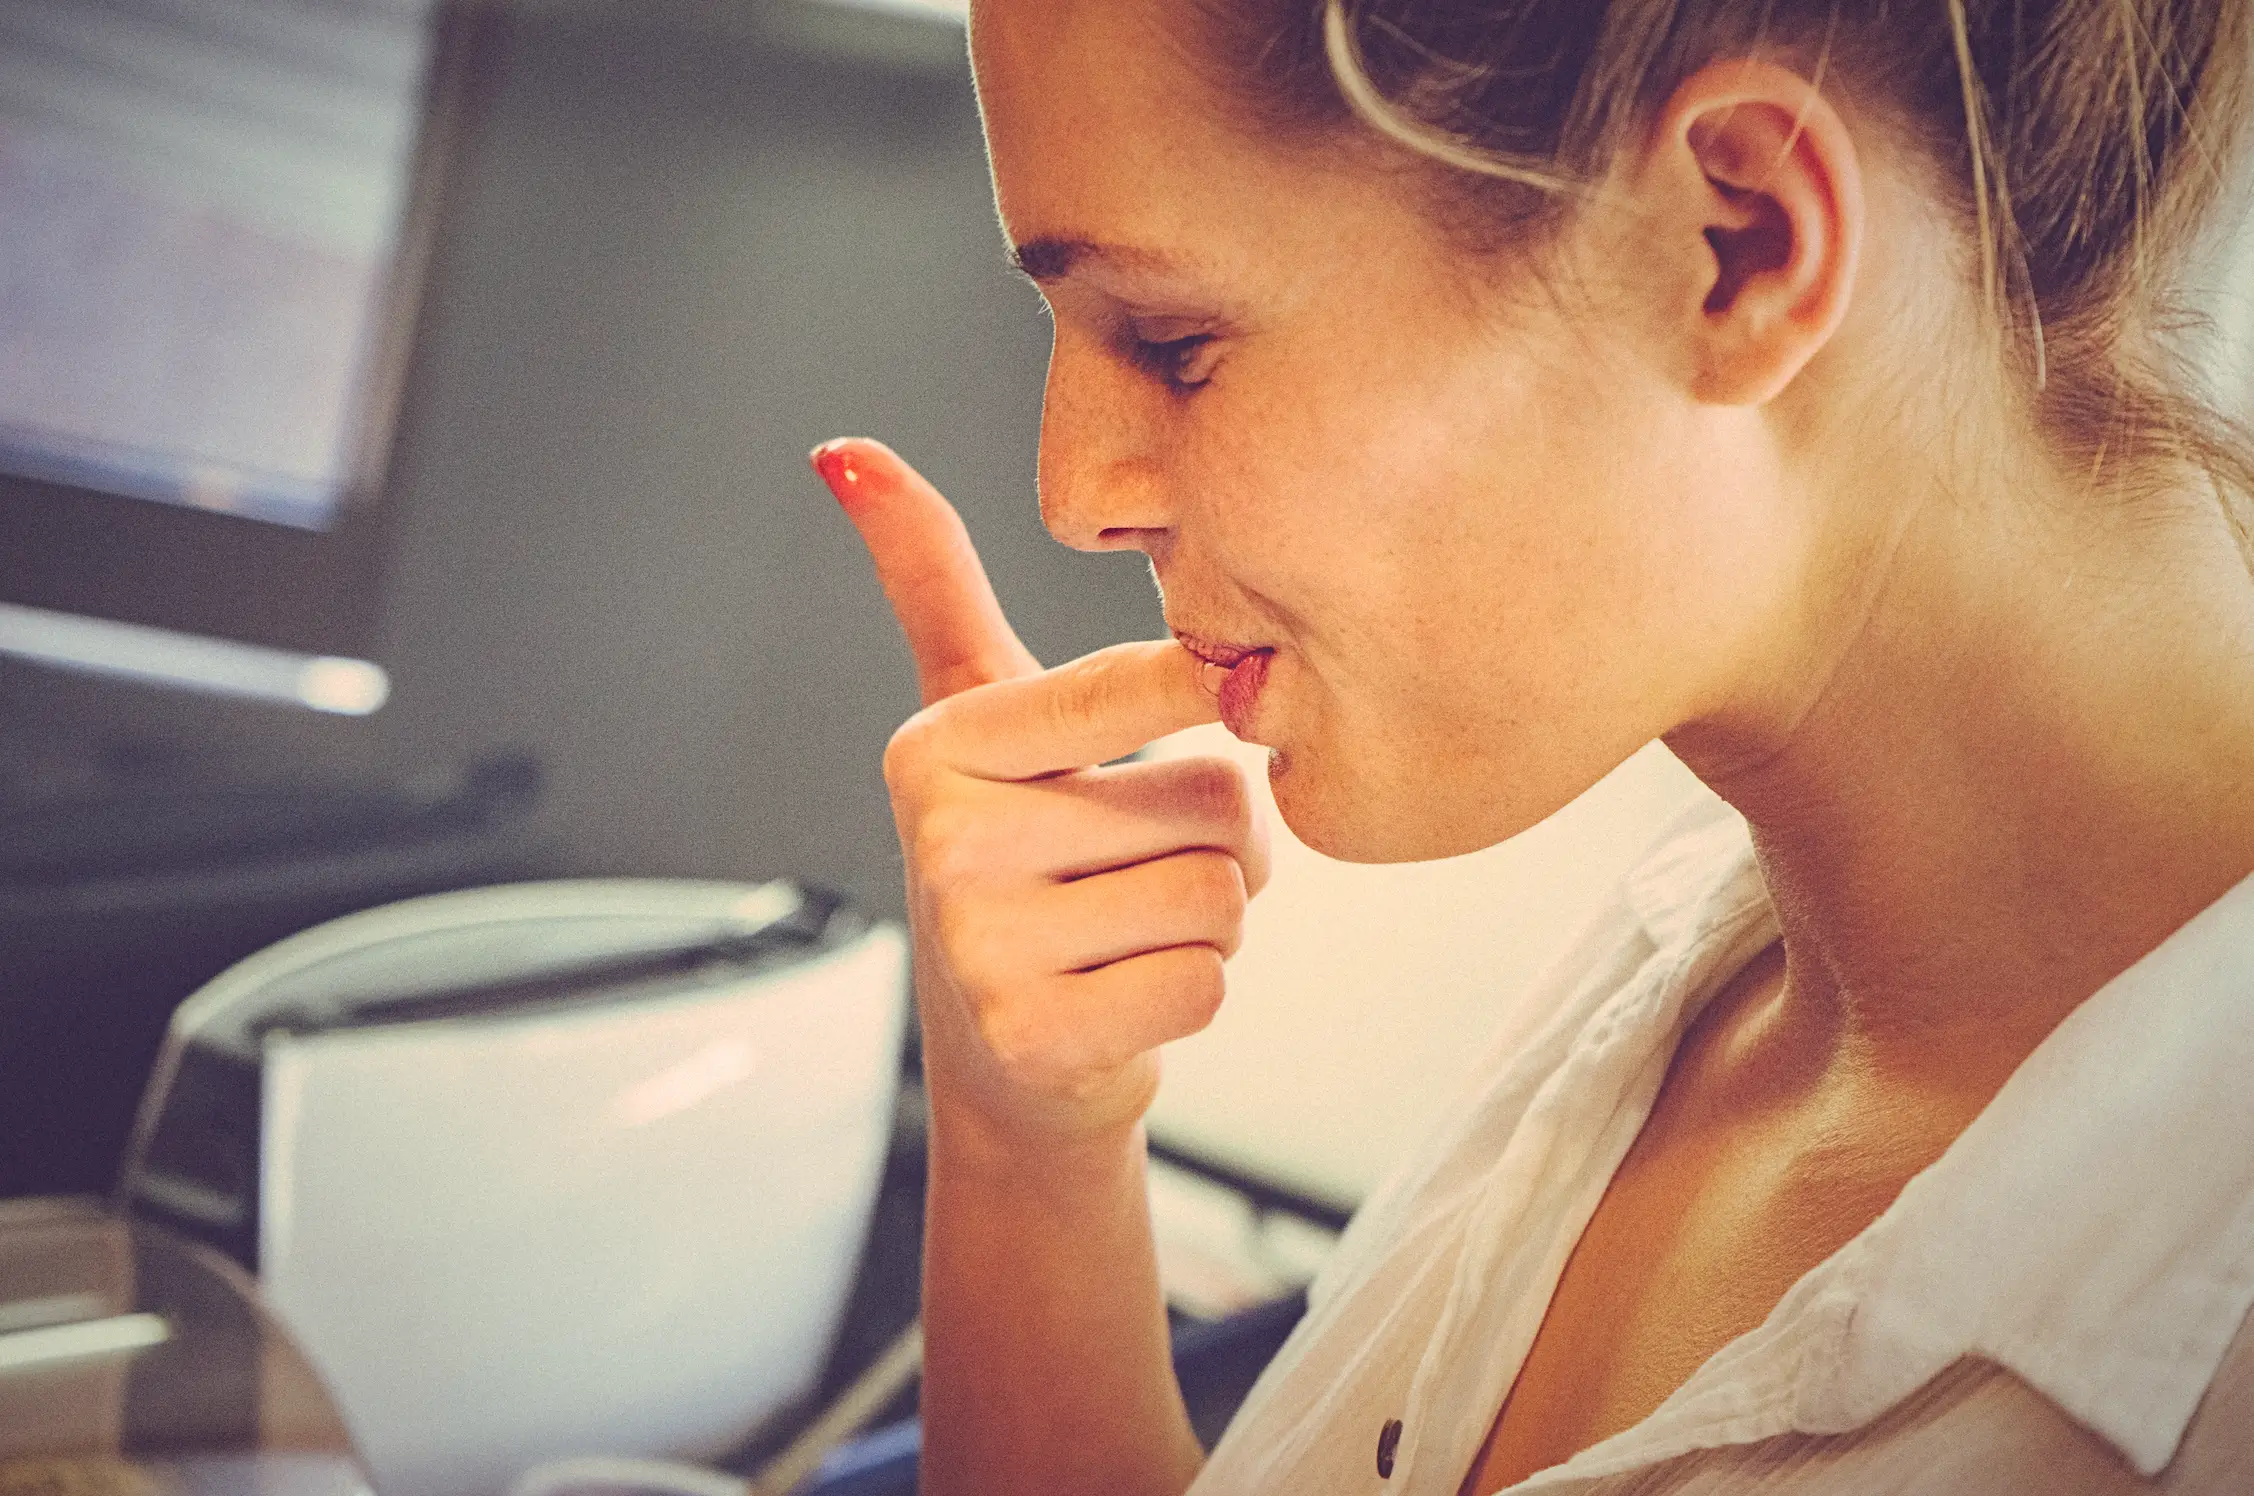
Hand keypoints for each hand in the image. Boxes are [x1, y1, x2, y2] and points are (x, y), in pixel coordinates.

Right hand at [816, 438, 1269, 1152]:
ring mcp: (982, 946)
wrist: (1008, 1063)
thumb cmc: (1015, 867)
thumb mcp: (973, 714)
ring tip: (1128, 928)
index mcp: (940, 745)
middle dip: (1215, 842)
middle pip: (1217, 799)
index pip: (1141, 683)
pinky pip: (1207, 979)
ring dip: (1211, 920)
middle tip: (1137, 870)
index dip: (1206, 701)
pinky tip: (1123, 994)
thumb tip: (844, 451)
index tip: (1201, 709)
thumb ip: (928, 578)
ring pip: (1223, 893)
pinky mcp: (1033, 1037)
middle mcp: (948, 839)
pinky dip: (1194, 990)